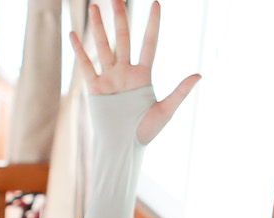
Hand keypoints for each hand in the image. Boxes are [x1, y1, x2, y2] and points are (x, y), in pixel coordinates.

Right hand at [69, 0, 200, 144]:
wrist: (123, 148)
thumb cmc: (145, 132)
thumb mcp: (166, 111)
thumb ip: (181, 92)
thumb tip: (200, 74)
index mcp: (143, 75)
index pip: (149, 43)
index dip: (153, 23)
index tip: (156, 3)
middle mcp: (126, 72)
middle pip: (124, 38)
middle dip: (120, 18)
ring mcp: (109, 77)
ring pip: (104, 46)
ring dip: (99, 26)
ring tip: (94, 6)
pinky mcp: (95, 87)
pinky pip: (86, 64)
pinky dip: (79, 49)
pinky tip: (74, 33)